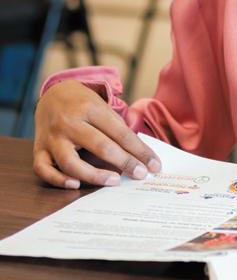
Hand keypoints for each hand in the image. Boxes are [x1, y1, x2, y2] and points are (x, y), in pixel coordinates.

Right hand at [33, 81, 161, 188]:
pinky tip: (75, 185)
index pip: (120, 133)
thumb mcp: (102, 106)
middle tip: (140, 175)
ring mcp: (53, 137)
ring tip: (114, 181)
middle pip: (100, 146)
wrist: (53, 94)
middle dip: (125, 162)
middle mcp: (70, 122)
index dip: (139, 151)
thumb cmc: (84, 104)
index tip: (154, 165)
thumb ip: (117, 128)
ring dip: (94, 175)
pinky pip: (44, 169)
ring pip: (70, 162)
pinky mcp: (39, 149)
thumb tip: (140, 156)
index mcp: (90, 108)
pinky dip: (58, 180)